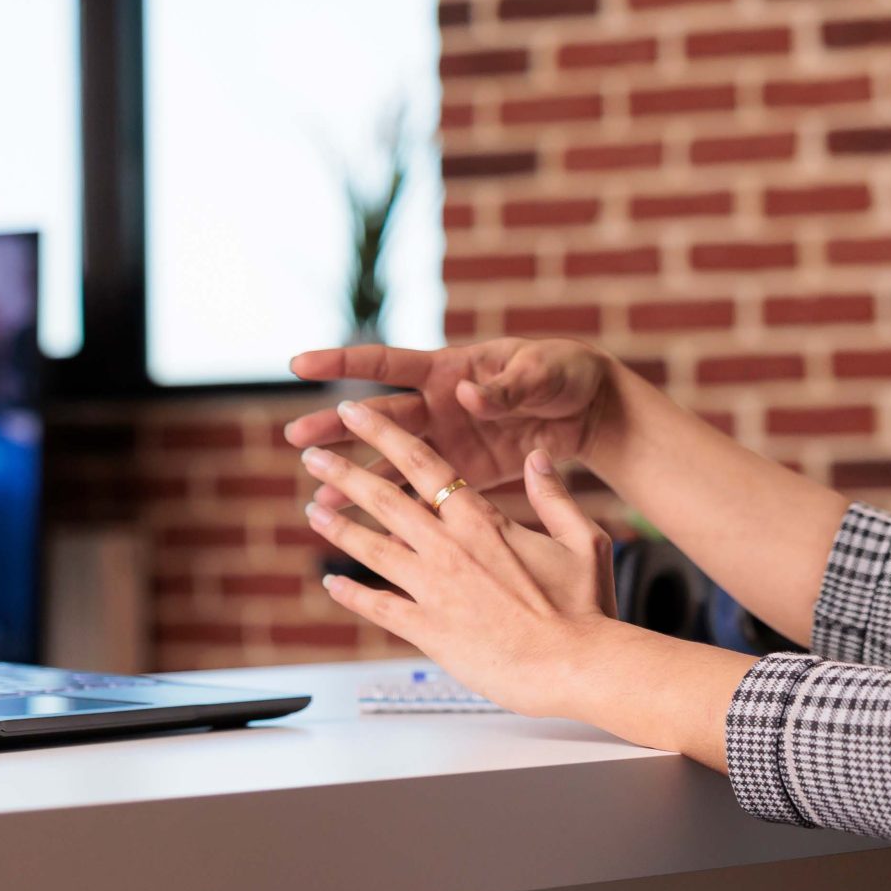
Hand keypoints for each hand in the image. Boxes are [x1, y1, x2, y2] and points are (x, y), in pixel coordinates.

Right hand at [285, 338, 617, 515]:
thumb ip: (505, 387)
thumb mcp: (540, 373)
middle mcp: (439, 407)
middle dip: (335, 428)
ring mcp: (449, 444)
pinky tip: (367, 529)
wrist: (594, 410)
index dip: (342, 361)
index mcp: (451, 370)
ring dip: (355, 479)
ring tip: (318, 497)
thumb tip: (468, 393)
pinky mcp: (464, 478)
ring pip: (390, 463)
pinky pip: (421, 497)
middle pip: (377, 419)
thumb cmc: (565, 375)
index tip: (299, 364)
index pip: (386, 363)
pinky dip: (395, 513)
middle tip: (296, 439)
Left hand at [303, 399, 619, 716]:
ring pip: (373, 548)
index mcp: (483, 521)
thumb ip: (556, 496)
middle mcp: (449, 548)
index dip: (384, 435)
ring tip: (312, 510)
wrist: (576, 666)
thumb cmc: (586, 609)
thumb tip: (538, 456)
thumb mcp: (583, 541)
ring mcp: (434, 589)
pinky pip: (379, 607)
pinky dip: (351, 595)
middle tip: (312, 454)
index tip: (356, 413)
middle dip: (344, 473)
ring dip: (339, 527)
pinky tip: (331, 585)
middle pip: (385, 499)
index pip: (423, 464)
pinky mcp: (428, 630)